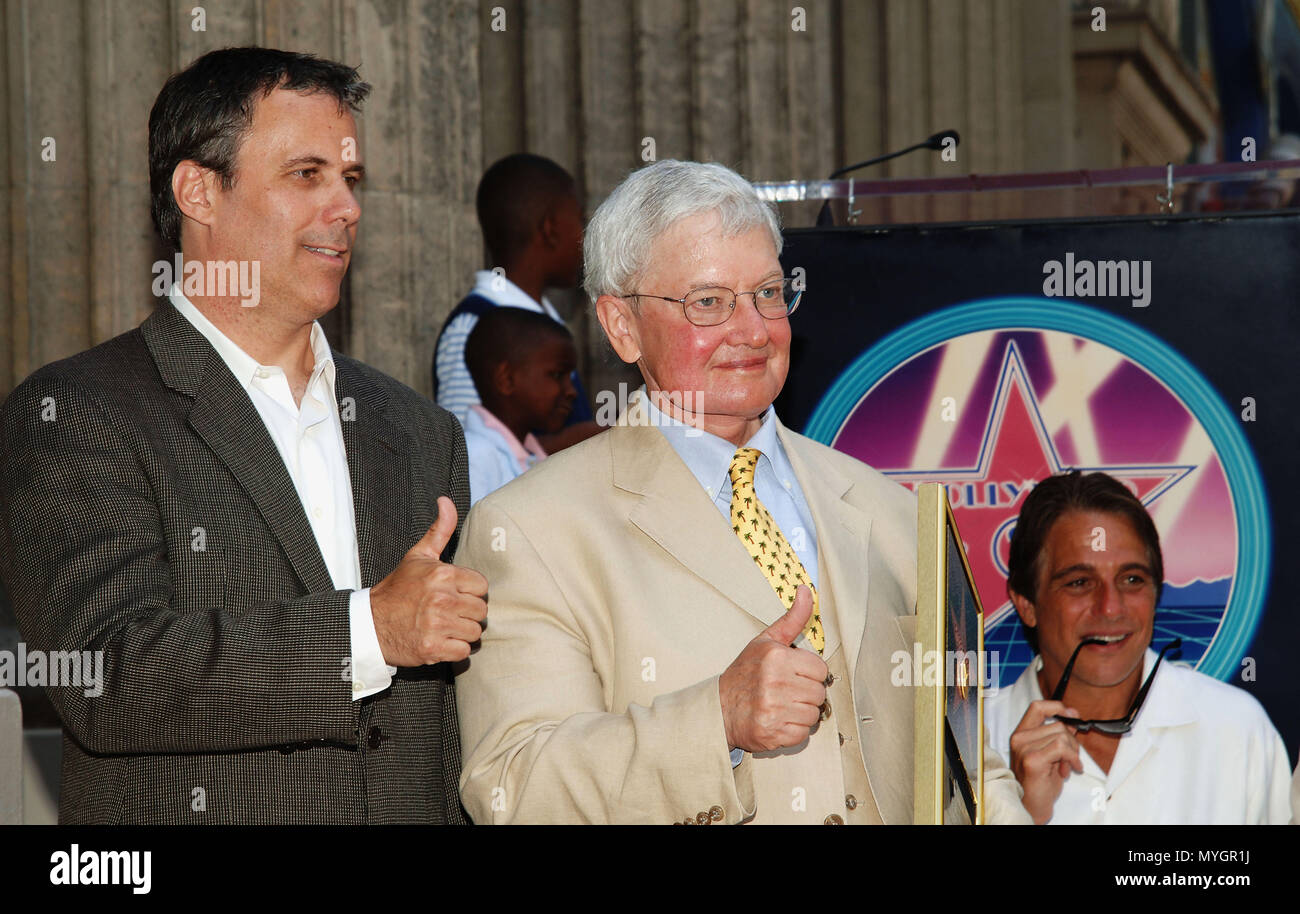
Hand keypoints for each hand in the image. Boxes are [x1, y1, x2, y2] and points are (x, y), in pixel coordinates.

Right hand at [370, 496, 487, 665]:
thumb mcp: (417, 556)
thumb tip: (446, 501)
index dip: (470, 591)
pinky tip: (441, 641)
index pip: (482, 586)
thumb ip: (439, 530)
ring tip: (445, 626)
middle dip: (468, 613)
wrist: (370, 624)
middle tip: (449, 612)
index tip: (455, 594)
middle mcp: (442, 598)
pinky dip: (455, 650)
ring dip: (463, 632)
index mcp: (442, 575)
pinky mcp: (433, 647)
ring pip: (475, 632)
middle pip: (481, 610)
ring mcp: (438, 624)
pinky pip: (464, 651)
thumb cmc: (397, 590)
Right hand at [719, 586, 828, 753]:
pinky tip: (778, 719)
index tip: (794, 674)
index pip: (820, 669)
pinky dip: (793, 730)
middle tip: (787, 691)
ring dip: (801, 713)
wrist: (718, 709)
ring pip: (813, 715)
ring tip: (782, 706)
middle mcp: (775, 683)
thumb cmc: (745, 674)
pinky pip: (802, 733)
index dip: (809, 673)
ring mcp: (773, 710)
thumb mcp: (766, 641)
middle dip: (806, 694)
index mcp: (776, 657)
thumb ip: (792, 618)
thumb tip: (806, 590)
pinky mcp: (772, 733)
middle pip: (819, 693)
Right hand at [1008, 699, 1083, 824]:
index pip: (1038, 707)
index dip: (1058, 707)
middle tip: (1071, 759)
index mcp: (1021, 734)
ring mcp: (1024, 748)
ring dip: (1073, 753)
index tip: (1072, 714)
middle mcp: (1019, 739)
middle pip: (1058, 724)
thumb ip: (1057, 736)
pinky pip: (1062, 748)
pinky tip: (1071, 770)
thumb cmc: (1039, 782)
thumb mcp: (1050, 754)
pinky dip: (1073, 758)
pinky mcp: (1033, 760)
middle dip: (1073, 741)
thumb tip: (1072, 721)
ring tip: (1066, 767)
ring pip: (1062, 736)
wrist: (1031, 805)